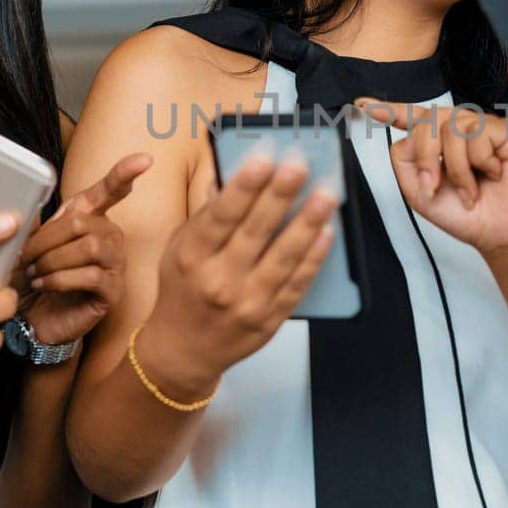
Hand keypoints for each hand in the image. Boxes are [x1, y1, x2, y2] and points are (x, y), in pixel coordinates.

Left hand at [16, 152, 151, 346]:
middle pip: (83, 222)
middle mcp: (109, 237)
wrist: (31, 322)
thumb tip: (26, 203)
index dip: (124, 174)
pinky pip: (91, 276)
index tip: (144, 159)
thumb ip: (33, 223)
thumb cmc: (31, 279)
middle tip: (24, 258)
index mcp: (90, 219)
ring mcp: (115, 264)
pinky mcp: (113, 291)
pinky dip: (60, 279)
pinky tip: (44, 286)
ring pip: (90, 247)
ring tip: (34, 273)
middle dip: (46, 240)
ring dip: (52, 260)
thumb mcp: (26, 246)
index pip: (110, 191)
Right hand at [135, 154, 338, 399]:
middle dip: (280, 194)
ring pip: (283, 257)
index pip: (221, 216)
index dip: (244, 186)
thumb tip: (232, 175)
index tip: (264, 157)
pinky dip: (314, 258)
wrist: (182, 350)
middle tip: (301, 165)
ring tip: (327, 194)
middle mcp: (218, 280)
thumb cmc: (182, 291)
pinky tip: (327, 233)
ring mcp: (246, 302)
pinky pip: (297, 284)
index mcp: (192, 256)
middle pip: (255, 232)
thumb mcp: (179, 249)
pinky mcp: (269, 319)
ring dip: (308, 222)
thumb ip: (206, 215)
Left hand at [362, 99, 507, 253]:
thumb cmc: (466, 217)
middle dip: (426, 157)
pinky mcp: (503, 130)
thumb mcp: (421, 195)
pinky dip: (480, 163)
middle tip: (433, 187)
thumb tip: (405, 136)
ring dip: (457, 169)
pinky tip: (493, 175)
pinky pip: (477, 134)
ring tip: (470, 192)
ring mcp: (480, 128)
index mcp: (437, 145)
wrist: (499, 235)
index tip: (364, 105)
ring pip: (451, 128)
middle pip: (427, 121)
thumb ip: (405, 164)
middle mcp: (458, 131)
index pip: (413, 120)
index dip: (391, 110)